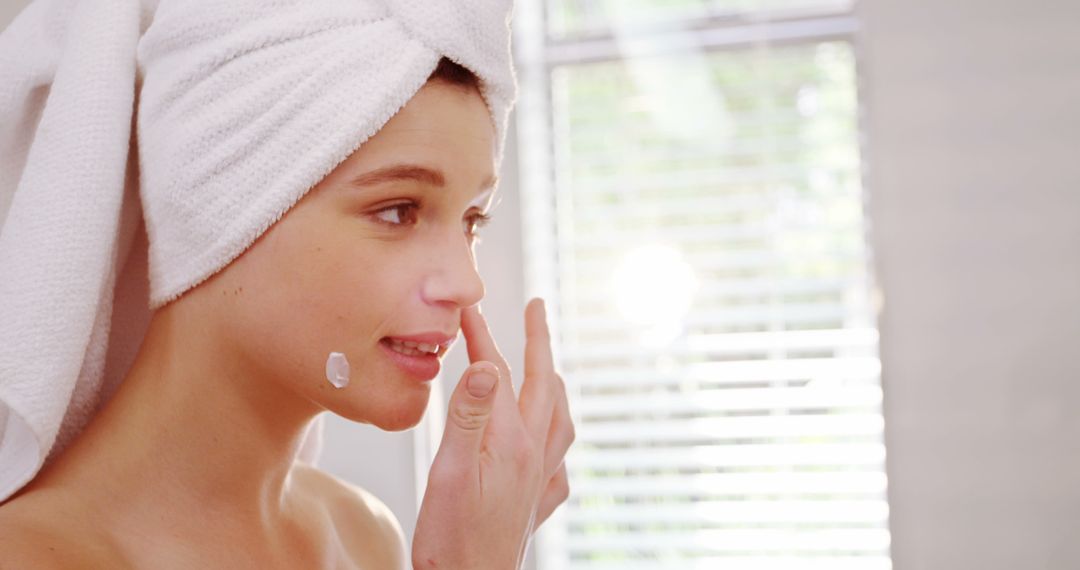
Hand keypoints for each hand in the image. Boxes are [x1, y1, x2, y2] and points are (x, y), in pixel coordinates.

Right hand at [412, 298, 575, 569]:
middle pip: (543, 384)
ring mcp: (539, 480)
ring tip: (549, 366)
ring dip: (554, 384)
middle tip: (537, 307)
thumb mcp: (448, 472)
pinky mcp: (535, 503)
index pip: (498, 372)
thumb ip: (468, 416)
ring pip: (559, 419)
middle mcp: (534, 455)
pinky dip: (558, 439)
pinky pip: (560, 461)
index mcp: (510, 442)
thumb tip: (487, 366)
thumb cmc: (451, 540)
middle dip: (538, 341)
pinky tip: (551, 442)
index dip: (482, 335)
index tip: (468, 306)